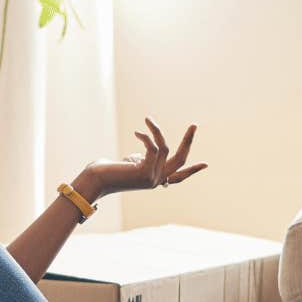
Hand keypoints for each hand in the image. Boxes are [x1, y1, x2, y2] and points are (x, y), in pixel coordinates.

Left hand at [79, 118, 207, 196]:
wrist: (95, 180)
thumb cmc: (106, 171)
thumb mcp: (129, 162)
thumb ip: (142, 157)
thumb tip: (146, 150)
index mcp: (154, 180)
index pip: (178, 177)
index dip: (192, 170)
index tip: (206, 164)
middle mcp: (157, 182)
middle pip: (181, 160)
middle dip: (188, 141)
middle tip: (194, 125)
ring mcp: (153, 179)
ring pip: (165, 148)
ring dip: (156, 131)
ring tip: (147, 119)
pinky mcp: (146, 173)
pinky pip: (153, 148)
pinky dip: (146, 137)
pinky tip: (137, 132)